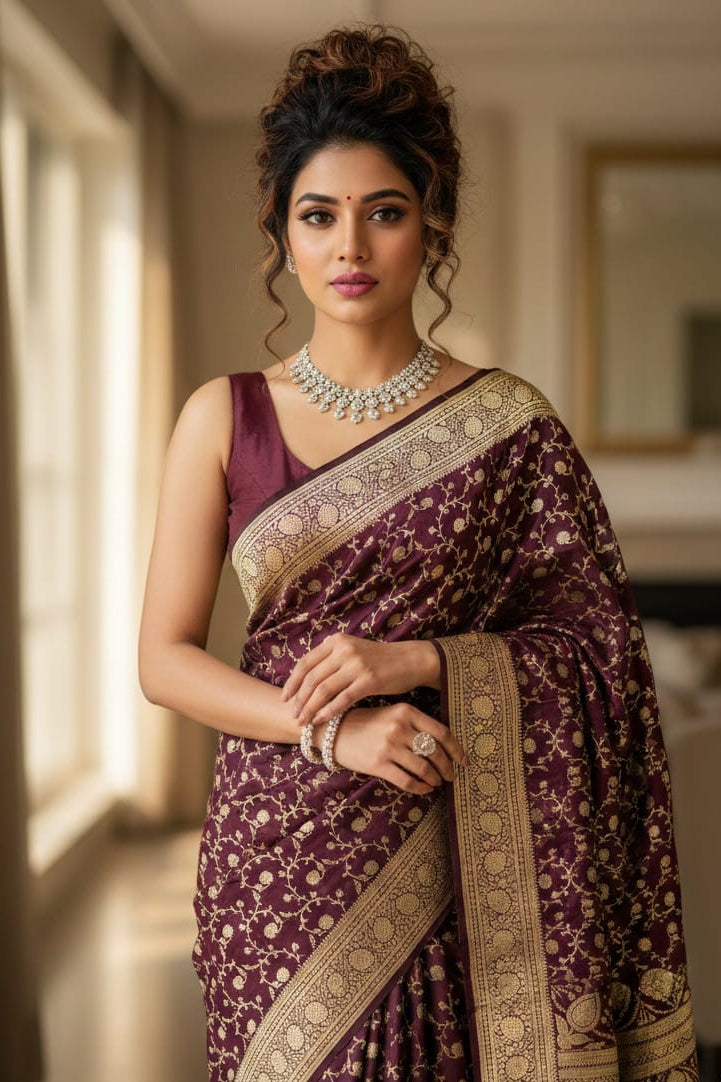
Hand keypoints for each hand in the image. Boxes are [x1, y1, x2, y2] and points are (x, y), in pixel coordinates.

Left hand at [281, 632, 440, 726]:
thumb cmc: (379, 660)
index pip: (306, 663)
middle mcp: (344, 650)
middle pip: (312, 678)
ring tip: (303, 721)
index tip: (284, 698)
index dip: (292, 682)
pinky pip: (342, 699)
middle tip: (293, 715)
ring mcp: (356, 665)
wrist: (410, 660)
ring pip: (323, 690)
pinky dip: (328, 711)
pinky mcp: (369, 680)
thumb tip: (305, 681)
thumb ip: (331, 660)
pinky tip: (321, 720)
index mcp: (337, 642)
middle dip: (299, 699)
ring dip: (310, 708)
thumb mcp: (352, 650)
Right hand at [318, 703, 466, 794]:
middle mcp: (399, 727)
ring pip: (424, 769)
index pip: (441, 732)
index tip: (464, 761)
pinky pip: (407, 781)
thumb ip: (416, 725)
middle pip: (435, 752)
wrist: (334, 731)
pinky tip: (425, 789)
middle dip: (448, 768)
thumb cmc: (367, 723)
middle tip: (451, 776)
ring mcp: (389, 746)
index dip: (456, 749)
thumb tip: (444, 746)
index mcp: (406, 711)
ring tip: (437, 783)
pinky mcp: (378, 764)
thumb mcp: (392, 714)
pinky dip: (421, 788)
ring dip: (435, 779)